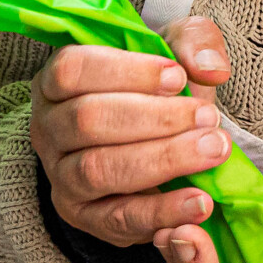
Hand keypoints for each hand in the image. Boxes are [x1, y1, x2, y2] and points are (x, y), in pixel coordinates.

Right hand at [29, 16, 233, 244]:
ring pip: (98, 169)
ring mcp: (60, 176)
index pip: (72, 69)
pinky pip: (119, 218)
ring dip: (162, 160)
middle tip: (208, 117)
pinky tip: (200, 201)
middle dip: (154, 118)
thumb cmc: (157, 92)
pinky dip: (163, 211)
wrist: (156, 147)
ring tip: (213, 150)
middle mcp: (49, 128)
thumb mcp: (175, 53)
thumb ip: (193, 44)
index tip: (178, 78)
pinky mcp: (84, 216)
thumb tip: (210, 69)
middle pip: (87, 120)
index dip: (125, 72)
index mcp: (57, 81)